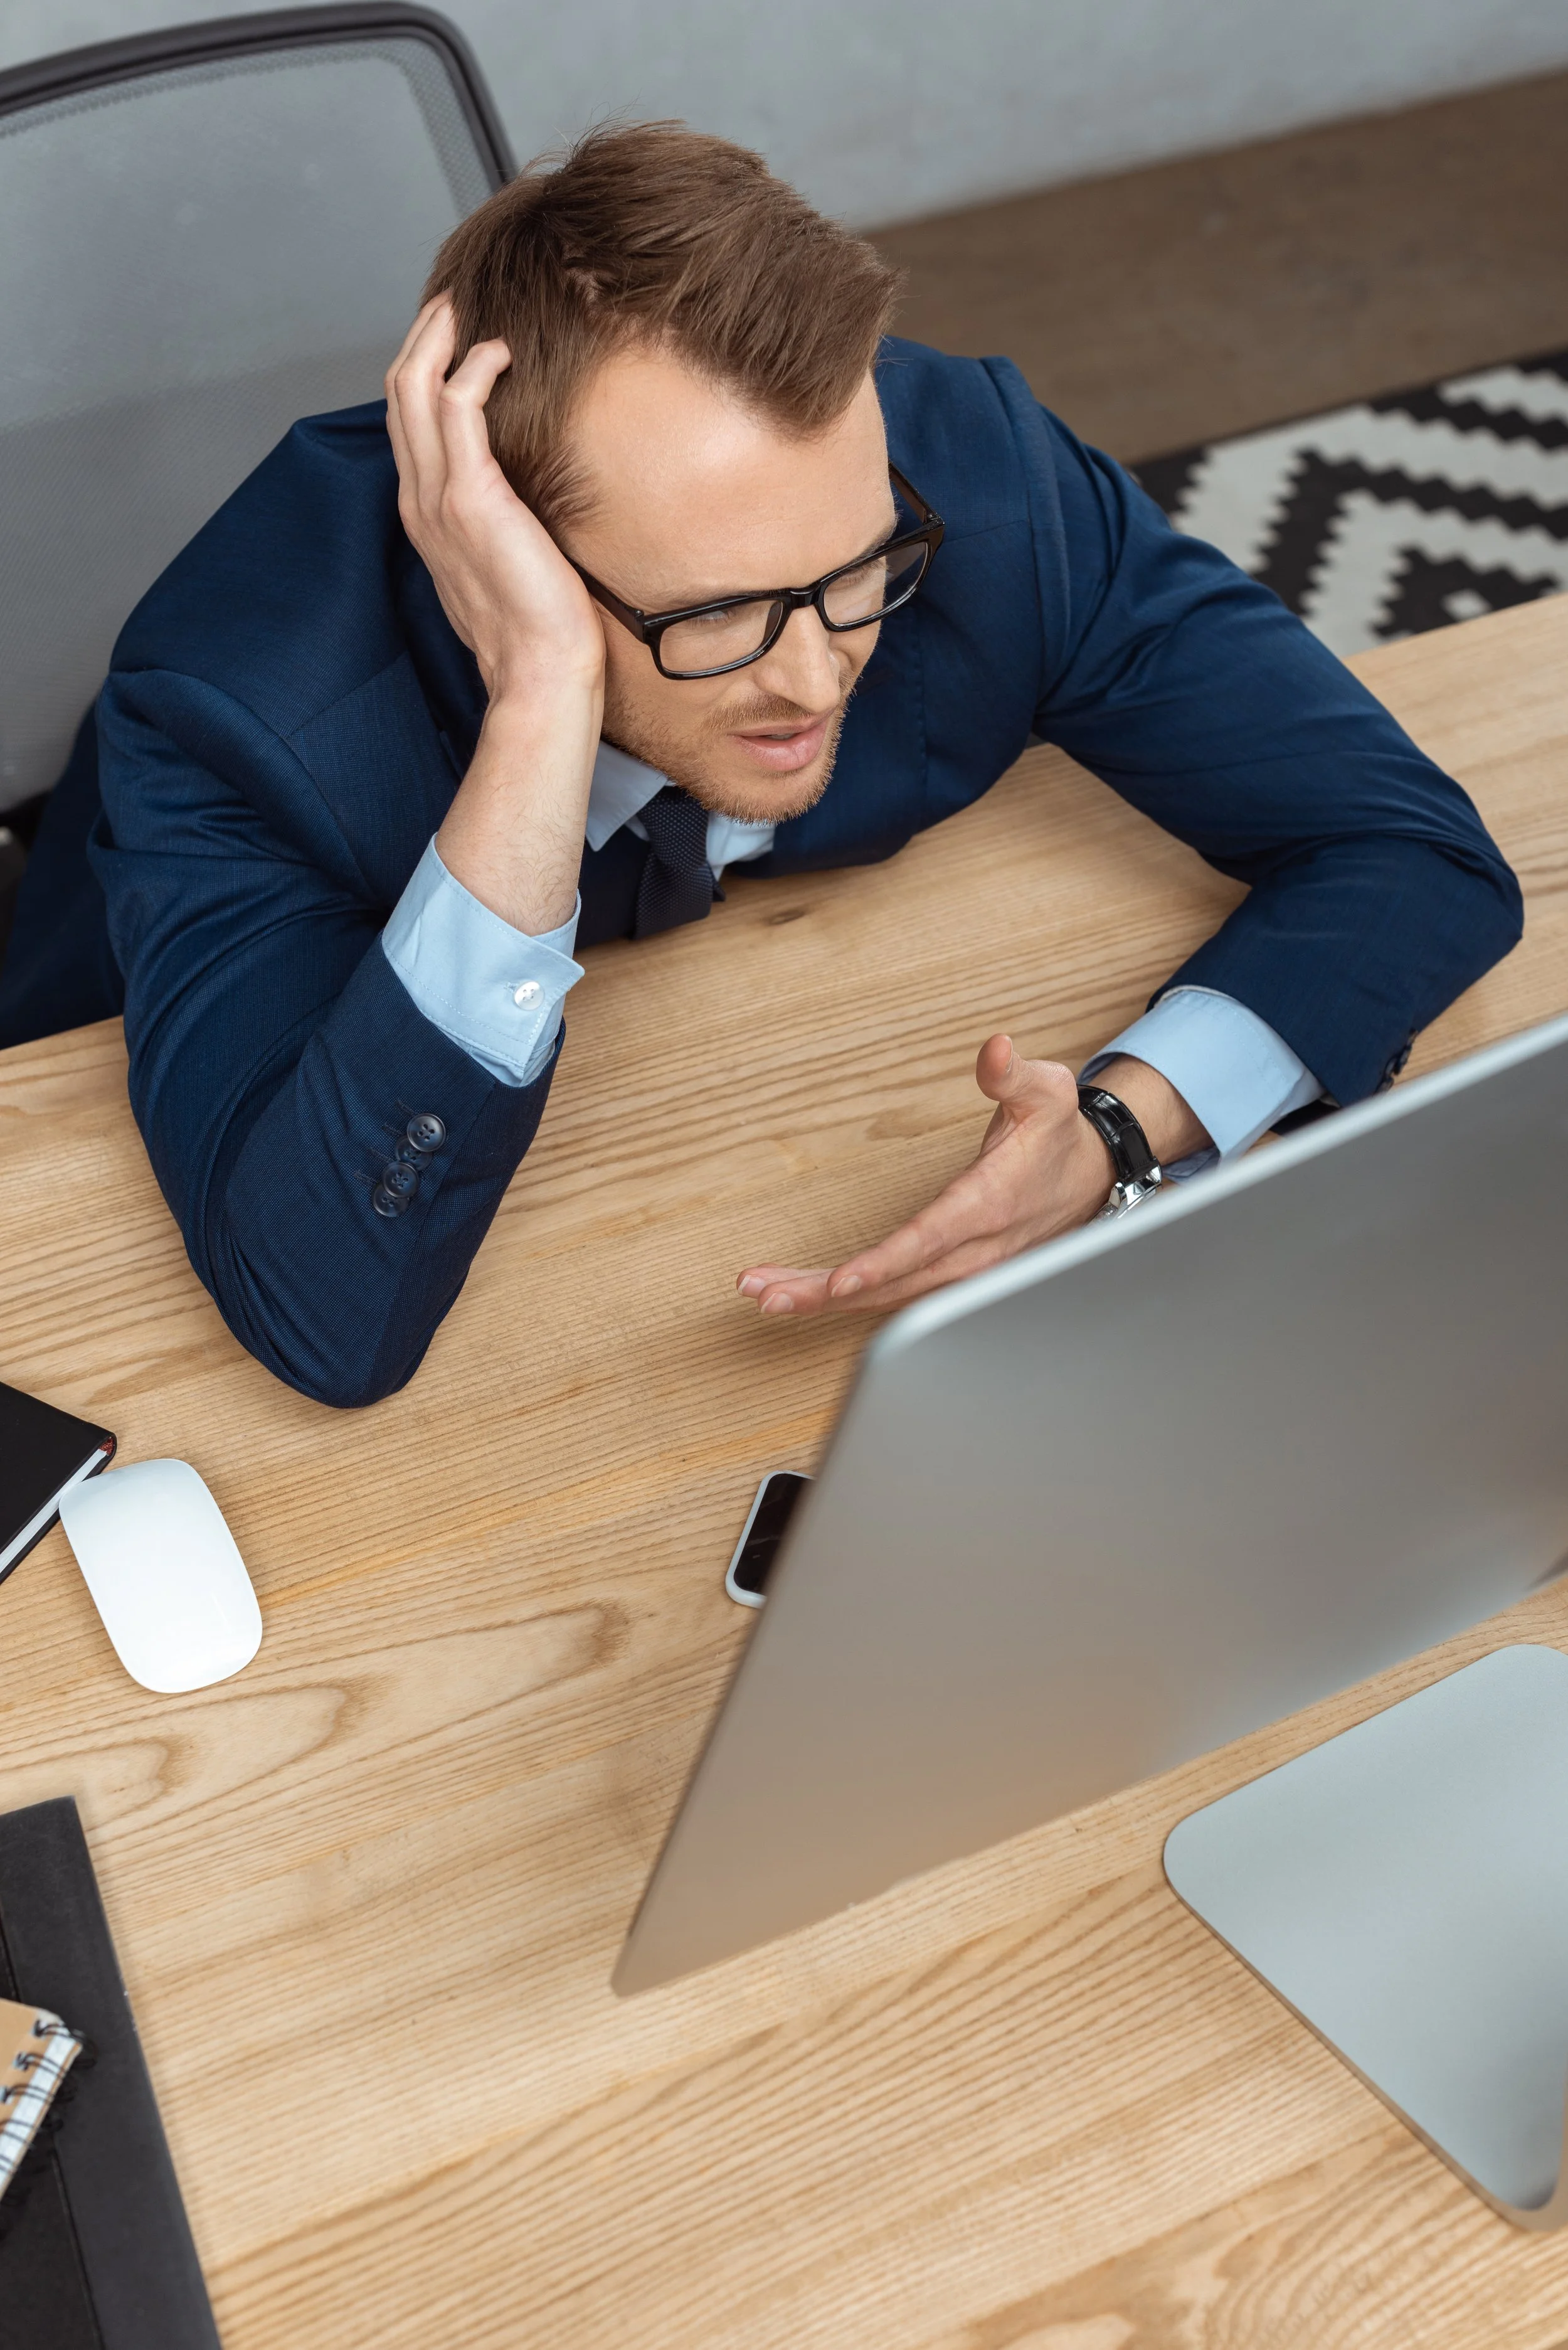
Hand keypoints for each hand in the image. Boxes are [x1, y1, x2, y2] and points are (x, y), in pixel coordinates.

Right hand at [385, 296, 601, 698]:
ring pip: (414, 389)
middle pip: (398, 394)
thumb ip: (493, 519)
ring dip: (438, 338)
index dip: (420, 371)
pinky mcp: (472, 496)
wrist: (537, 670)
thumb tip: (518, 494)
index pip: (406, 423)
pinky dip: (474, 367)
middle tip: (450, 300)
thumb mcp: (501, 560)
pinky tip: (500, 351)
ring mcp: (438, 497)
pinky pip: (458, 406)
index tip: (449, 337)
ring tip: (463, 306)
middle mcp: (419, 500)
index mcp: (424, 514)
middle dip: (420, 338)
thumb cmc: (532, 625)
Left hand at [737, 1037, 1206, 1317]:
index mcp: (988, 1207)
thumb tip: (995, 1048)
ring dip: (824, 1298)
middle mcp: (972, 1252)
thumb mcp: (1048, 1094)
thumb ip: (1014, 1075)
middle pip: (894, 1284)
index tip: (840, 1281)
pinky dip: (846, 1297)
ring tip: (764, 1294)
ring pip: (888, 1297)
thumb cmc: (1058, 1138)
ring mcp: (961, 1272)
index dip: (884, 1264)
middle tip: (766, 1294)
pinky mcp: (949, 1277)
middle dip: (827, 1293)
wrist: (1088, 1181)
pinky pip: (893, 1295)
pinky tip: (803, 1294)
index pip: (929, 1242)